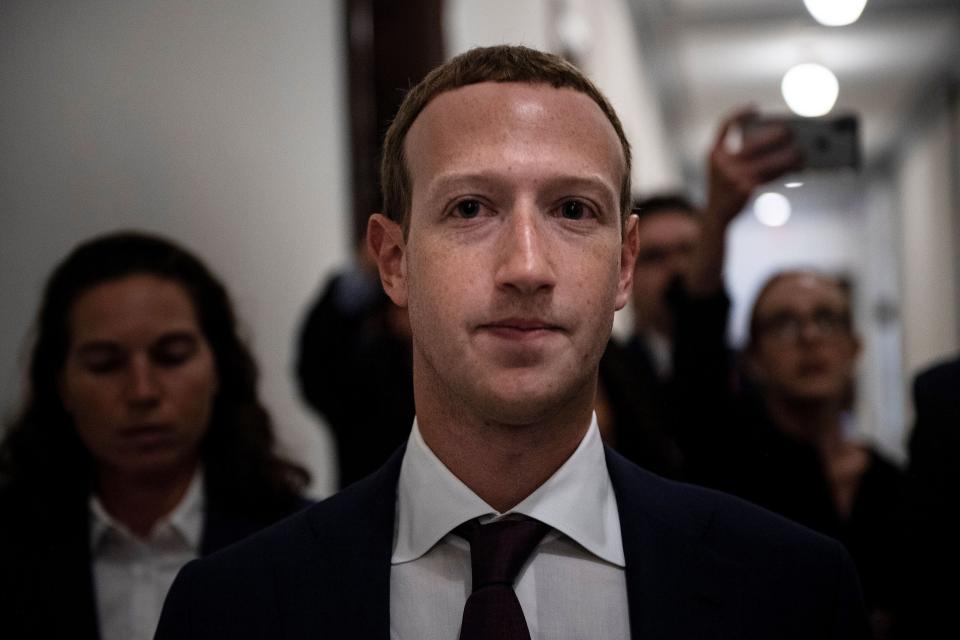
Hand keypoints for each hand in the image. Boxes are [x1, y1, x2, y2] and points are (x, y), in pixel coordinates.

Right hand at [705, 108, 801, 226]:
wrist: (716, 215)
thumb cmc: (724, 187)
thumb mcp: (720, 166)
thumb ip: (735, 151)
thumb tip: (774, 140)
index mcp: (714, 153)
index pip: (724, 126)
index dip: (739, 115)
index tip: (755, 109)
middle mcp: (723, 163)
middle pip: (753, 142)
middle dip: (775, 136)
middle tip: (791, 132)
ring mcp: (734, 177)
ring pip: (768, 161)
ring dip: (789, 156)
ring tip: (803, 152)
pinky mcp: (747, 189)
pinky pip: (772, 175)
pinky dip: (787, 171)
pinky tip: (797, 168)